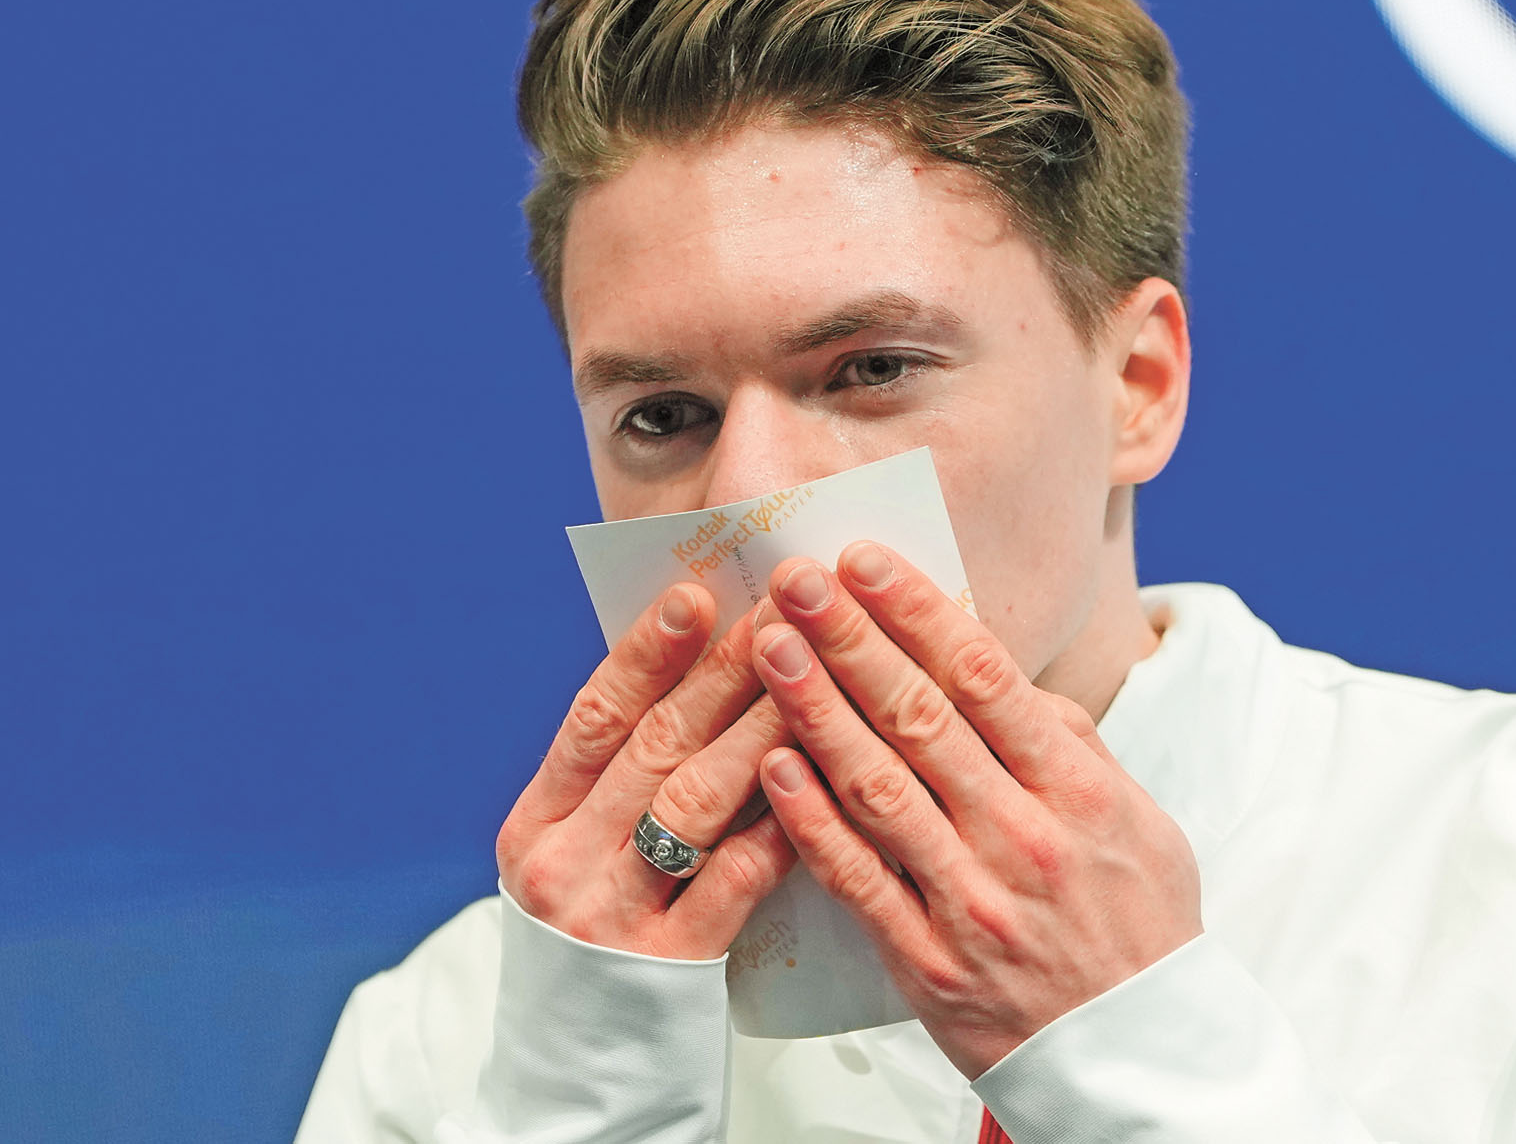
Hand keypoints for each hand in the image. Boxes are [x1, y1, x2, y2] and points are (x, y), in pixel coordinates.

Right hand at [496, 582, 797, 958]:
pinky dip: (779, 826)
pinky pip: (733, 880)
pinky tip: (822, 784)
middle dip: (723, 673)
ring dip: (761, 731)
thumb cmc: (600, 947)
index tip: (696, 593)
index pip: (592, 719)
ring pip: (695, 801)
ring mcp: (608, 917)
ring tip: (813, 678)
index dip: (644, 652)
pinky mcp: (665, 969)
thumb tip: (703, 677)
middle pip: (652, 746)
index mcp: (533, 828)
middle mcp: (559, 865)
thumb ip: (623, 785)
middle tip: (782, 613)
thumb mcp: (582, 863)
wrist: (575, 1083)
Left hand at [751, 545, 1202, 1076]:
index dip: (918, 612)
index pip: (986, 678)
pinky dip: (811, 821)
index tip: (864, 560)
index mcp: (1077, 792)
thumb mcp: (1138, 821)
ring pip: (879, 789)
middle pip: (922, 719)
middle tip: (794, 579)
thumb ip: (1072, 745)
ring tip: (769, 647)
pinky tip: (773, 765)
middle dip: (851, 639)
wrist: (1141, 1059)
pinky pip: (858, 881)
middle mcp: (1024, 838)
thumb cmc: (1138, 925)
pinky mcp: (928, 964)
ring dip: (816, 710)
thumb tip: (1003, 676)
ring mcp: (972, 902)